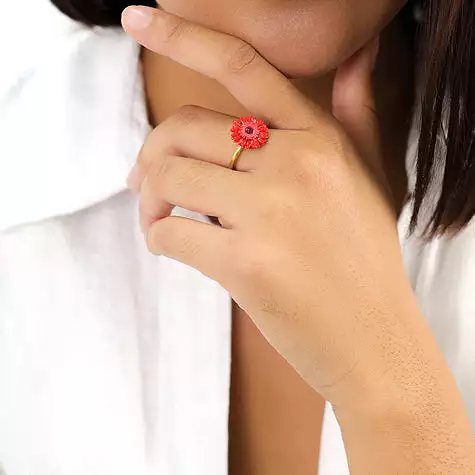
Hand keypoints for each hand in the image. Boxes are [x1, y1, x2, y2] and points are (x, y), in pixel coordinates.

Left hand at [122, 6, 424, 408]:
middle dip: (152, 156)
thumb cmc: (365, 262)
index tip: (136, 17)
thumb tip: (364, 53)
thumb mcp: (372, 179)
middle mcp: (296, 163)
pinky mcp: (245, 262)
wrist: (374, 339)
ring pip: (167, 175)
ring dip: (148, 198)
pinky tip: (173, 247)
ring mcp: (270, 213)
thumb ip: (358, 115)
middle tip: (147, 182)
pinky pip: (169, 232)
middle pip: (184, 129)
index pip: (244, 67)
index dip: (184, 35)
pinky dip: (158, 238)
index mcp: (320, 140)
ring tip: (160, 216)